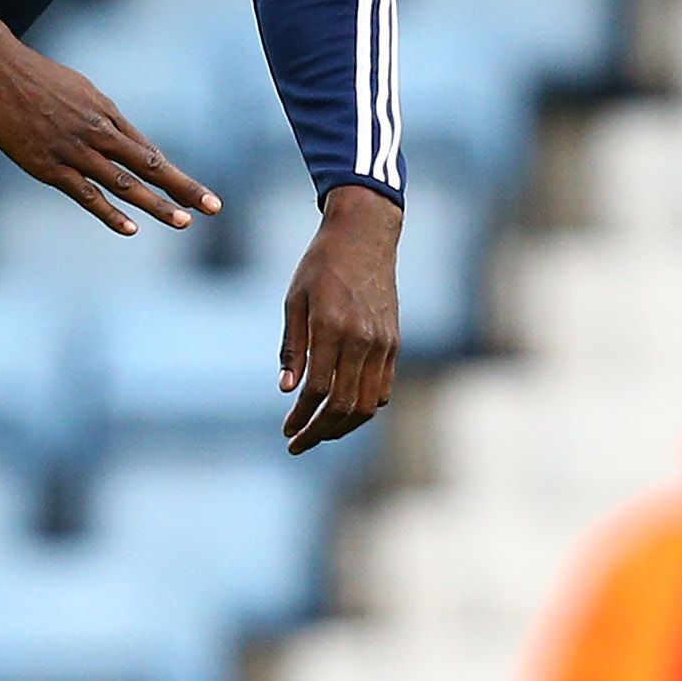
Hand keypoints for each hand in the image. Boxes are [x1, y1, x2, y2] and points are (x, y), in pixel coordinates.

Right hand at [0, 13, 218, 237]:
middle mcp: (99, 133)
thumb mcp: (78, 90)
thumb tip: (114, 132)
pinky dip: (109, 212)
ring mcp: (76, 151)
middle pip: (149, 165)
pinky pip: (86, 194)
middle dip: (183, 188)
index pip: (148, 151)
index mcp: (106, 115)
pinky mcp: (50, 167)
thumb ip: (97, 115)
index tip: (200, 194)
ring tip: (184, 222)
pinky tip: (131, 228)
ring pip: (124, 183)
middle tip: (214, 207)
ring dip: (156, 204)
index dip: (174, 175)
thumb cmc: (35, 76)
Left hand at [280, 183, 400, 453]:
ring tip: (319, 433)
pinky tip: (343, 412)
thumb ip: (292, 346)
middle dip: (319, 432)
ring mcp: (383, 343)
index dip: (302, 417)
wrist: (364, 237)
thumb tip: (287, 389)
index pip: (318, 390)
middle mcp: (362, 340)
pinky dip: (365, 408)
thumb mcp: (294, 300)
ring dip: (343, 427)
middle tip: (297, 443)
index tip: (287, 430)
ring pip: (368, 404)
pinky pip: (383, 388)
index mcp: (332, 327)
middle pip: (345, 405)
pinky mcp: (394, 343)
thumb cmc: (320, 266)